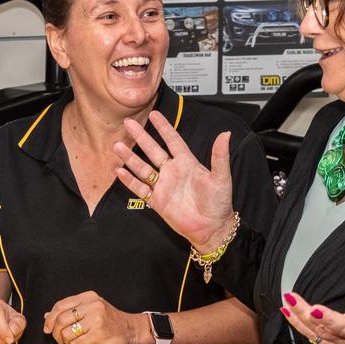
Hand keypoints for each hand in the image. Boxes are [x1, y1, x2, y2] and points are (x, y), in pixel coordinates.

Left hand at [43, 291, 146, 343]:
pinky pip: (77, 343)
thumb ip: (70, 310)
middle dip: (56, 332)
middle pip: (62, 320)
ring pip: (67, 333)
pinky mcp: (99, 334)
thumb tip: (48, 317)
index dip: (50, 318)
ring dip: (65, 341)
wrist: (128, 328)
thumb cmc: (108, 318)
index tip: (47, 327)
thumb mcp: (90, 308)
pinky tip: (81, 343)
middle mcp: (92, 306)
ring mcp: (96, 320)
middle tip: (58, 337)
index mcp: (88, 297)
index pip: (61, 305)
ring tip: (71, 340)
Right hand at [114, 111, 234, 250]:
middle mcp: (172, 172)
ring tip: (118, 145)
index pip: (173, 140)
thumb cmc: (219, 203)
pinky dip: (130, 181)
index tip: (154, 115)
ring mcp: (163, 186)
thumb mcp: (221, 178)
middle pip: (153, 150)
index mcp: (187, 163)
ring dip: (131, 157)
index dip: (164, 128)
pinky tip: (120, 171)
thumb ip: (220, 156)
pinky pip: (140, 188)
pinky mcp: (157, 201)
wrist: (212, 228)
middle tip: (129, 123)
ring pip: (143, 168)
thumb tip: (226, 134)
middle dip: (141, 137)